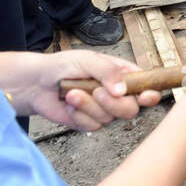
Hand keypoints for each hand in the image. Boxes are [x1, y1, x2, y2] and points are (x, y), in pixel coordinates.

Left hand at [14, 50, 160, 131]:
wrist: (36, 83)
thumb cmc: (63, 65)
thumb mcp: (87, 60)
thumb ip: (108, 72)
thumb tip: (123, 91)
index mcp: (122, 75)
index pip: (145, 86)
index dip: (150, 94)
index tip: (145, 97)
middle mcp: (116, 94)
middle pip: (131, 109)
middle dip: (113, 103)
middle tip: (96, 91)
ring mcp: (103, 109)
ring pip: (109, 118)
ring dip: (88, 106)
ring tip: (72, 92)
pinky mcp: (88, 122)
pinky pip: (92, 125)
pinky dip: (78, 115)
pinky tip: (68, 103)